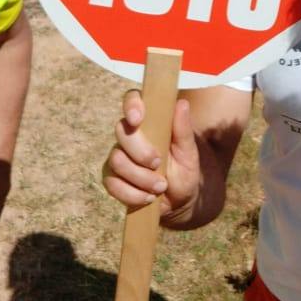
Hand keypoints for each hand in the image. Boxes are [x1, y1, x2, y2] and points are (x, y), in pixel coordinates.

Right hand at [102, 91, 199, 218]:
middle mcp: (129, 135)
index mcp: (149, 121)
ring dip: (141, 178)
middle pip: (121, 132)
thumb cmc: (184, 169)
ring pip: (117, 161)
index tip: (138, 120)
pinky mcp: (112, 178)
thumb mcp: (188, 151)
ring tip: (160, 186)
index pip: (132, 100)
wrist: (179, 200)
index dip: (131, 106)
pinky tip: (148, 198)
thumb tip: (181, 104)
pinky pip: (112, 184)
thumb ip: (183, 130)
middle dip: (141, 153)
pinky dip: (133, 194)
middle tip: (159, 164)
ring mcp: (118, 156)